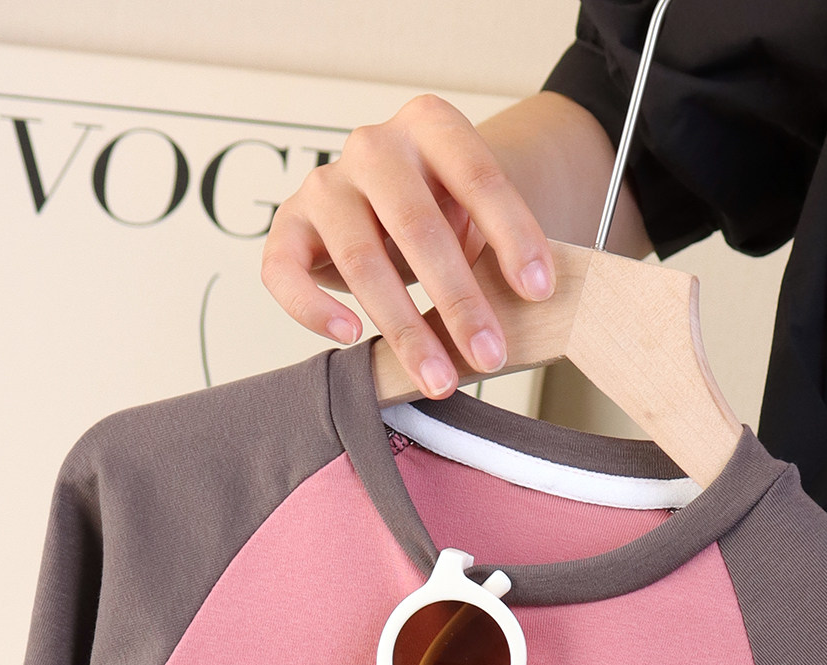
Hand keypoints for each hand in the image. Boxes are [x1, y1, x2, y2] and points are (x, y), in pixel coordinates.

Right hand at [261, 92, 645, 400]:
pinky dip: (315, 309)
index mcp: (431, 125)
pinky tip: (350, 338)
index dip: (511, 235)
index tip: (539, 292)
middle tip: (489, 357)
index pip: (479, 175)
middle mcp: (374, 146)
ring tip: (436, 377)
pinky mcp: (287, 226)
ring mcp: (325, 184)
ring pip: (359, 257)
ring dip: (401, 326)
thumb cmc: (439, 216)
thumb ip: (498, 245)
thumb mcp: (475, 216)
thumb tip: (541, 309)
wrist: (378, 205)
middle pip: (417, 225)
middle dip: (457, 299)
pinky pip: (285, 272)